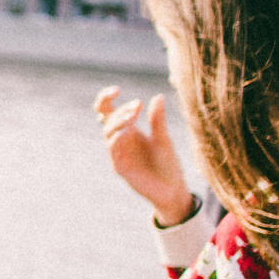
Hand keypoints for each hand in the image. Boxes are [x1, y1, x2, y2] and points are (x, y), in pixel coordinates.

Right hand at [93, 86, 193, 224]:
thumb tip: (158, 96)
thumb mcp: (164, 139)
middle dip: (118, 109)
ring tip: (133, 115)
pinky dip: (117, 138)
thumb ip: (157, 120)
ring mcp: (118, 153)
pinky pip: (112, 149)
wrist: (172, 189)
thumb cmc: (168, 164)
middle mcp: (120, 140)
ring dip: (118, 121)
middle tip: (137, 106)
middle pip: (105, 119)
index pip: (108, 111)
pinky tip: (127, 131)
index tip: (116, 89)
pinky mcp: (120, 167)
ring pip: (107, 132)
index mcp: (129, 130)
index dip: (106, 98)